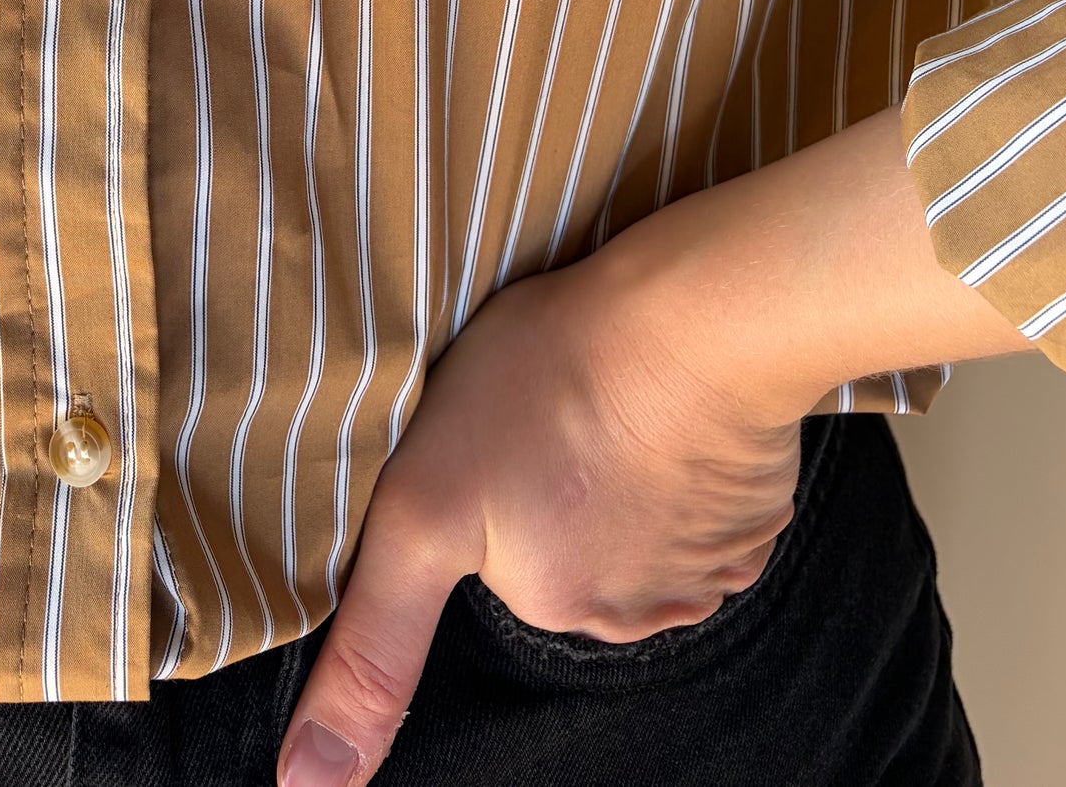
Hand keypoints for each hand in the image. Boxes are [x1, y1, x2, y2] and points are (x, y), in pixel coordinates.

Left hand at [275, 108, 1029, 784]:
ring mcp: (710, 565)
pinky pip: (710, 498)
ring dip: (626, 472)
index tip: (504, 429)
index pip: (506, 555)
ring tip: (610, 395)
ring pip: (647, 525)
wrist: (694, 324)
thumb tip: (307, 784)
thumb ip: (372, 647)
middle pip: (578, 548)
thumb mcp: (420, 507)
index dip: (494, 486)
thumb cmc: (550, 385)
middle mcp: (638, 612)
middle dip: (560, 487)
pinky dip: (687, 456)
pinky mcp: (759, 511)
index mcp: (553, 604)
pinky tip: (667, 404)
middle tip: (550, 403)